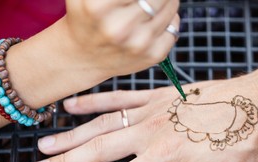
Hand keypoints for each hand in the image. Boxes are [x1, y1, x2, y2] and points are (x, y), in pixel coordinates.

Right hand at [33, 58, 257, 161]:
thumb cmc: (247, 141)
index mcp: (164, 157)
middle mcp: (150, 132)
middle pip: (99, 150)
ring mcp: (152, 110)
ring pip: (103, 123)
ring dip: (72, 134)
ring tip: (46, 143)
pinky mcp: (158, 95)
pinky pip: (121, 96)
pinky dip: (96, 101)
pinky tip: (73, 105)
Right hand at [64, 0, 179, 75]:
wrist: (82, 59)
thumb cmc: (85, 17)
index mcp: (98, 7)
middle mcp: (119, 27)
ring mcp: (139, 44)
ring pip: (171, 6)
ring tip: (151, 1)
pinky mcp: (153, 55)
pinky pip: (175, 27)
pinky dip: (169, 19)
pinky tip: (153, 20)